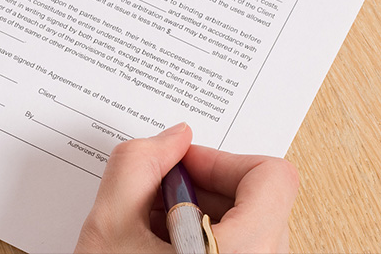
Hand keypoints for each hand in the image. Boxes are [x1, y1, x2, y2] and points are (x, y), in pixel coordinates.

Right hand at [75, 123, 298, 253]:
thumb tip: (168, 139)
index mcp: (245, 250)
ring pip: (248, 226)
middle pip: (259, 199)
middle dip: (202, 186)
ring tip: (150, 230)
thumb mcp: (109, 227)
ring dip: (198, 214)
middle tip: (156, 195)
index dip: (221, 160)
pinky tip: (156, 249)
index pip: (271, 175)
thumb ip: (137, 165)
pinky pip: (240, 248)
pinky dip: (200, 239)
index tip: (182, 165)